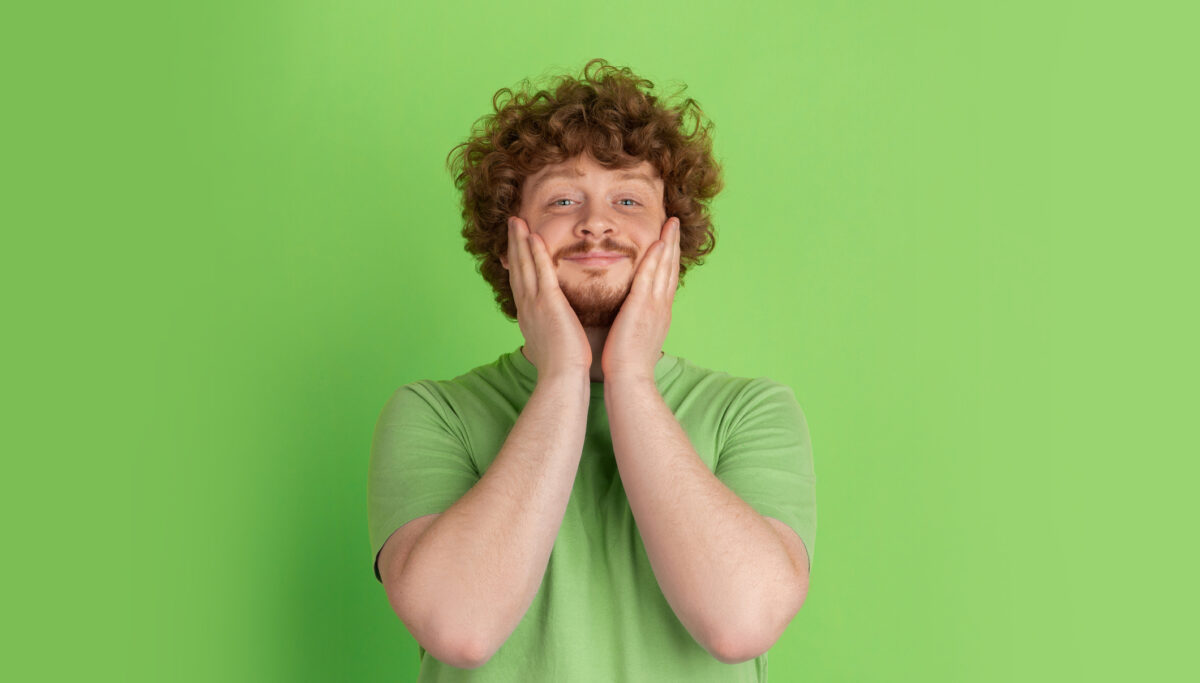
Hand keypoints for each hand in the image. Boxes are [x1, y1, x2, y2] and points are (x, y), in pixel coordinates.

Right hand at [504, 216, 591, 378]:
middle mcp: (527, 308)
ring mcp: (534, 304)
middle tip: (512, 224)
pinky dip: (534, 253)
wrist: (562, 379)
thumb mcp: (554, 345)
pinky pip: (540, 272)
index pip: (521, 284)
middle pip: (517, 269)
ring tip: (516, 221)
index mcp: (529, 317)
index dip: (517, 264)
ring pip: (524, 266)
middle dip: (514, 246)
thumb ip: (554, 332)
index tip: (515, 247)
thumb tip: (557, 331)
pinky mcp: (548, 303)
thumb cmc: (564, 368)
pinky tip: (533, 235)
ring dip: (520, 241)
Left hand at [601, 217, 679, 382]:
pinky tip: (658, 243)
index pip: (665, 279)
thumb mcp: (633, 338)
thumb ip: (633, 324)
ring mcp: (654, 307)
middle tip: (675, 223)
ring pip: (664, 268)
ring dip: (668, 244)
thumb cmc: (626, 366)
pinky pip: (651, 278)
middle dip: (673, 244)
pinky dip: (656, 260)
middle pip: (670, 269)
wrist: (629, 381)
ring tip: (671, 223)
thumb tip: (629, 319)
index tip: (668, 240)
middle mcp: (661, 307)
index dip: (668, 258)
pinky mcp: (642, 308)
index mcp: (658, 314)